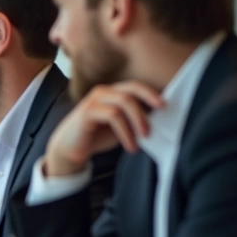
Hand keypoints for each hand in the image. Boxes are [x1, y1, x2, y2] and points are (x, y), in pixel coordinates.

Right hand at [44, 81, 163, 176]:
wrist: (70, 149)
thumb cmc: (97, 137)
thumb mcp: (121, 126)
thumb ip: (135, 118)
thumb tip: (159, 116)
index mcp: (113, 93)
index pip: (136, 86)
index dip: (152, 93)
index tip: (166, 105)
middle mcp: (103, 92)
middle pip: (132, 90)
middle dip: (149, 102)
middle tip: (160, 116)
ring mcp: (94, 100)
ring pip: (124, 102)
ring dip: (138, 121)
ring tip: (144, 138)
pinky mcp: (87, 111)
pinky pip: (114, 116)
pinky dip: (126, 132)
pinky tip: (130, 145)